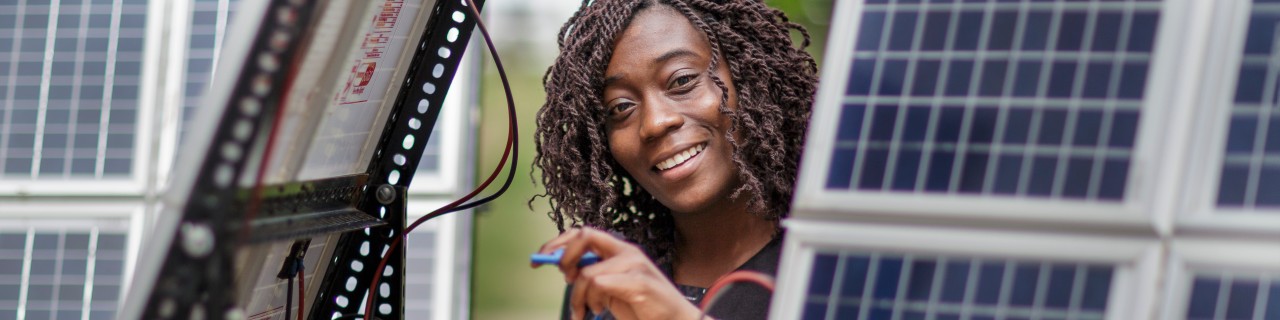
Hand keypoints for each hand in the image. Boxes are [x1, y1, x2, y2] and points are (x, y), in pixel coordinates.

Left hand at [535, 227, 702, 319]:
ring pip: (587, 272)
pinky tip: (600, 309)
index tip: (541, 258)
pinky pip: (600, 284)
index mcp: (619, 249)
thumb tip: (563, 267)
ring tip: (587, 309)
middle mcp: (626, 251)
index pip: (582, 233)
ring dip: (579, 296)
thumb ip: (592, 273)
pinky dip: (593, 301)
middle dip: (565, 257)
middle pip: (584, 236)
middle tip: (565, 279)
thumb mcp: (610, 287)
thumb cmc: (641, 306)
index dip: (558, 242)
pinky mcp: (638, 281)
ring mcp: (634, 265)